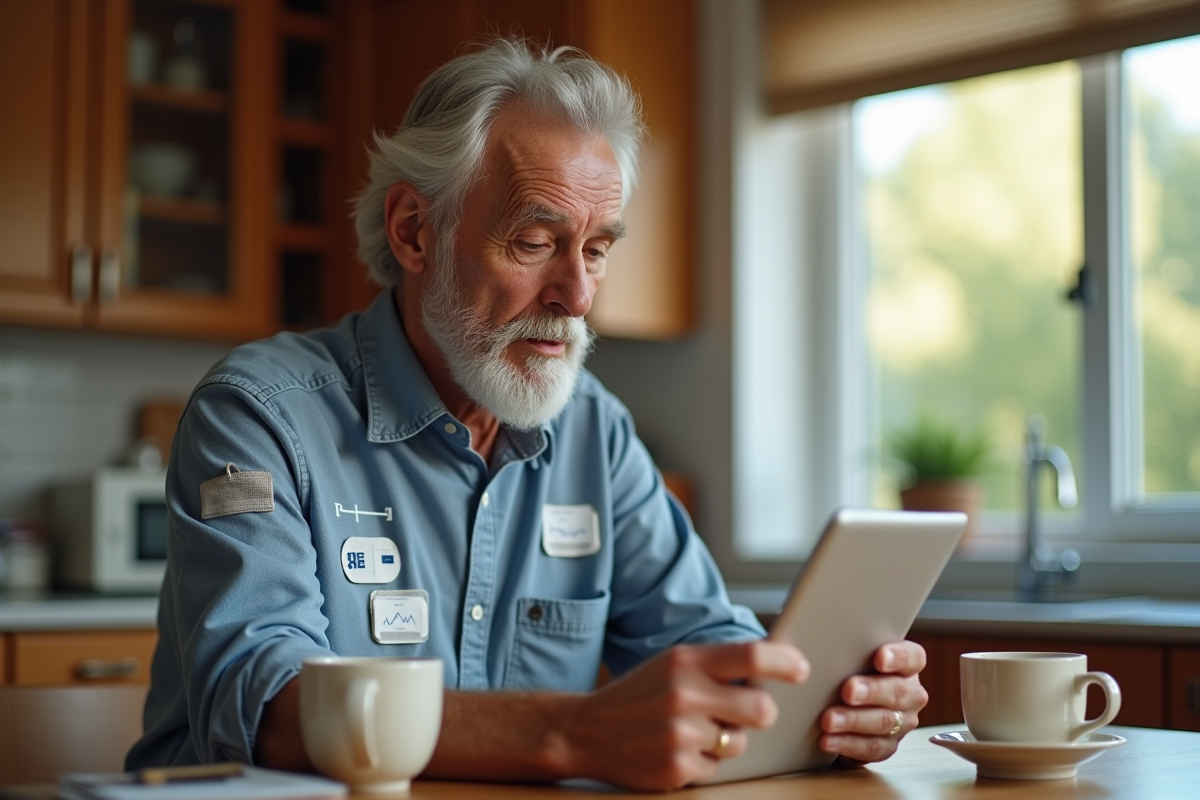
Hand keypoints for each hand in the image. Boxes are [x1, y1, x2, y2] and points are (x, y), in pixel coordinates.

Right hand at [563, 640, 809, 790]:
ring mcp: (681, 734)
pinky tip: (679, 750)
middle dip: (762, 713)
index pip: (753, 655)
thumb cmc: (638, 695)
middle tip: (747, 712)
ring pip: (741, 743)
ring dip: (729, 740)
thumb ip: (716, 665)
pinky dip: (706, 762)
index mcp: (685, 661)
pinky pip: (718, 768)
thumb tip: (774, 667)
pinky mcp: (677, 768)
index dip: (787, 663)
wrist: (584, 730)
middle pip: (761, 708)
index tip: (801, 669)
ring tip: (696, 731)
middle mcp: (684, 694)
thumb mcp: (671, 665)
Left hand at [819, 640, 927, 764]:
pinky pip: (871, 748)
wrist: (843, 703)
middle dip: (871, 691)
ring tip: (829, 719)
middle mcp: (910, 694)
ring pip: (883, 722)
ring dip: (854, 720)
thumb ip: (844, 648)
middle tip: (848, 690)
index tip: (880, 658)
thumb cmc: (847, 670)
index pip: (912, 657)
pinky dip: (848, 744)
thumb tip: (808, 647)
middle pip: (897, 691)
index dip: (898, 657)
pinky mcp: (888, 745)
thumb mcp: (848, 656)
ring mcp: (902, 722)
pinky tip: (829, 740)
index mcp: (907, 666)